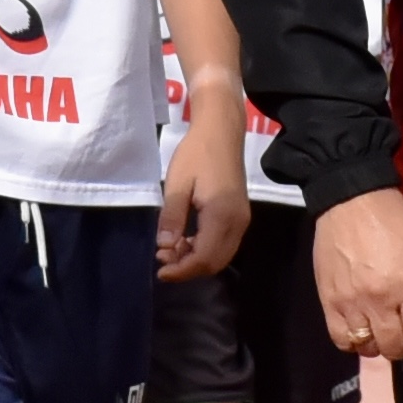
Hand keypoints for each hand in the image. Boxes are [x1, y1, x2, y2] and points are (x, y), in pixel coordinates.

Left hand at [157, 120, 246, 282]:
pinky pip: (225, 244)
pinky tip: (187, 240)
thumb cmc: (196, 154)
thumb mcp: (177, 184)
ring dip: (197, 260)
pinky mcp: (240, 216)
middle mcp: (237, 223)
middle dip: (188, 268)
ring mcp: (242, 220)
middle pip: (215, 262)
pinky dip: (205, 250)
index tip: (160, 270)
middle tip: (163, 260)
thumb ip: (172, 218)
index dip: (182, 270)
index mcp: (221, 215)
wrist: (221, 132)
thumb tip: (165, 248)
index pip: (204, 258)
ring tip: (171, 250)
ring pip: (221, 256)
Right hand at [312, 192, 402, 362]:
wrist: (354, 201)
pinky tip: (359, 327)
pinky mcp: (329, 301)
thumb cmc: (398, 225)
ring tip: (379, 325)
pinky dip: (352, 340)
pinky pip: (341, 339)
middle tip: (401, 324)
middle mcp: (382, 299)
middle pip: (396, 347)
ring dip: (378, 342)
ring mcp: (353, 302)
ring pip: (368, 347)